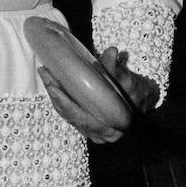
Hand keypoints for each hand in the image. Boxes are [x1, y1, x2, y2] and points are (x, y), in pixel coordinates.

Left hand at [39, 47, 159, 144]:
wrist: (140, 101)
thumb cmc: (134, 92)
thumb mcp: (127, 80)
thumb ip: (116, 69)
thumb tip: (112, 52)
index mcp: (112, 127)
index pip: (82, 117)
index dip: (65, 102)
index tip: (52, 85)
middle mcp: (101, 134)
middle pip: (70, 115)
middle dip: (55, 94)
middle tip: (45, 73)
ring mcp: (92, 132)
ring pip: (67, 115)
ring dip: (54, 95)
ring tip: (45, 74)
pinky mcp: (86, 126)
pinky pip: (69, 113)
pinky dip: (60, 99)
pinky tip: (52, 83)